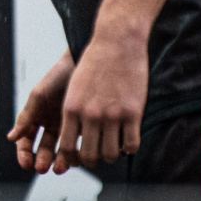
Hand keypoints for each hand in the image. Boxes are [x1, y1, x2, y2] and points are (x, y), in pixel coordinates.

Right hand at [7, 53, 73, 173]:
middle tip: (42, 167)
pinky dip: (76, 154)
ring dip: (58, 161)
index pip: (26, 141)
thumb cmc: (58, 76)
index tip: (26, 163)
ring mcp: (67, 126)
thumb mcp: (39, 96)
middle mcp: (50, 124)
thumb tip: (11, 138)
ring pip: (61, 151)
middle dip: (41, 160)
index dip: (24, 153)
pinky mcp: (84, 127)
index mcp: (35, 117)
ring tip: (60, 167)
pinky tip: (76, 158)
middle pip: (43, 149)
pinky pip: (79, 145)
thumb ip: (26, 117)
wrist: (84, 63)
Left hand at [52, 28, 147, 172]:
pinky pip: (131, 145)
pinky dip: (130, 147)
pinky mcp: (132, 113)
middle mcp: (90, 115)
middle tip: (99, 154)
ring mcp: (112, 115)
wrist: (117, 41)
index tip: (80, 154)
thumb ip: (73, 111)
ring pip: (111, 154)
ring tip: (115, 146)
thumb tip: (74, 136)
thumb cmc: (95, 62)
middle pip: (90, 156)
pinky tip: (129, 139)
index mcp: (71, 108)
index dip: (74, 157)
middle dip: (94, 160)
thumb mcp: (75, 87)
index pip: (68, 148)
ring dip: (113, 154)